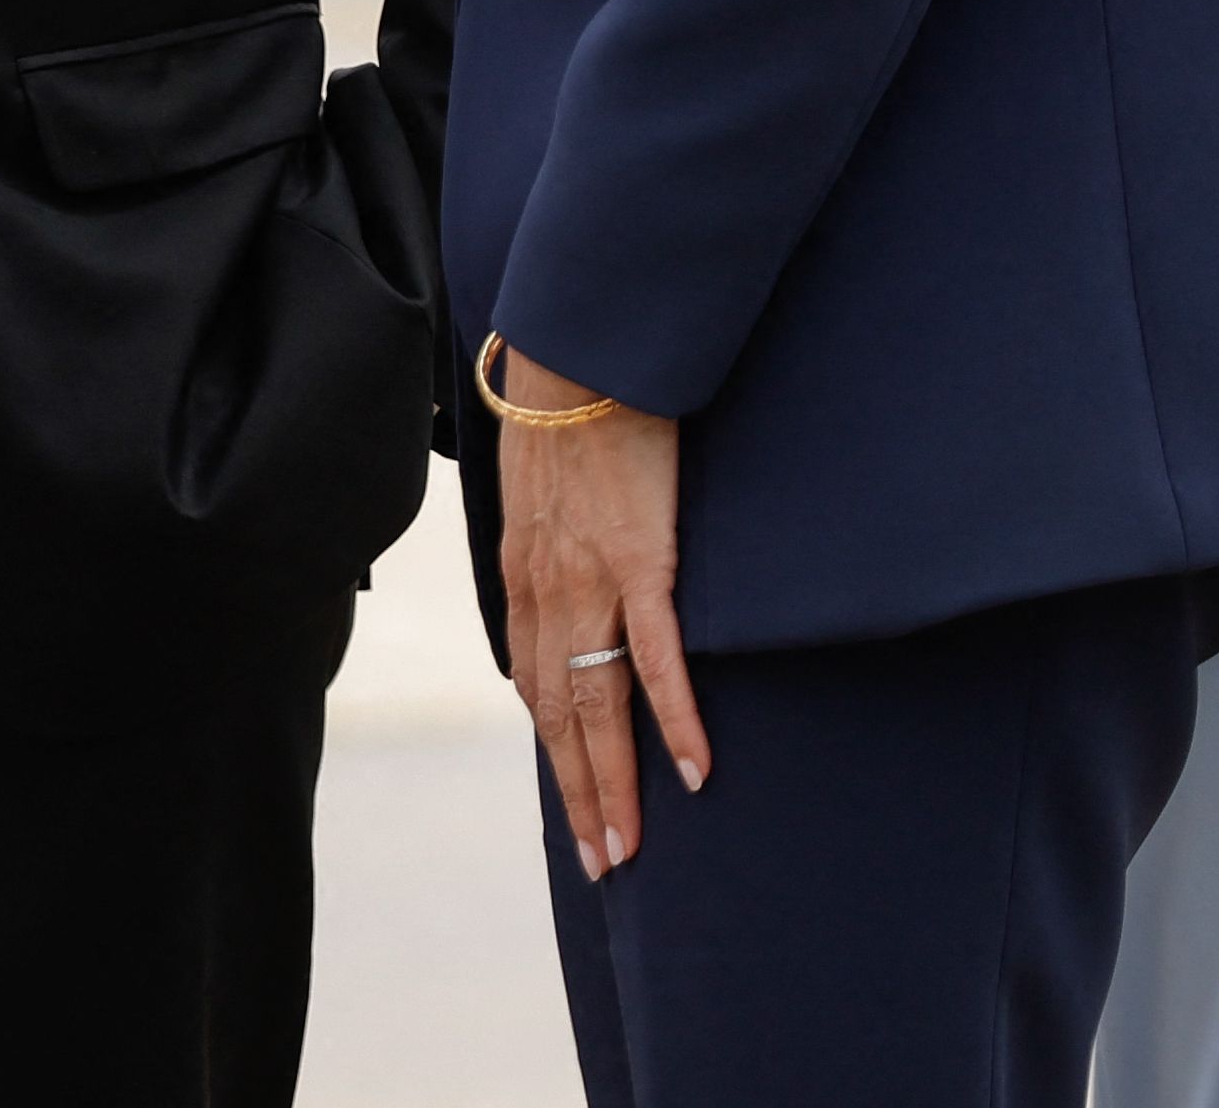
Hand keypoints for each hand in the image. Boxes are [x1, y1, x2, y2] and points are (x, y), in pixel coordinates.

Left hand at [490, 346, 705, 884]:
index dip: (557, 754)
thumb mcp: (546, 497)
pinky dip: (675, 719)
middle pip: (561, 715)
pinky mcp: (641, 559)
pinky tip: (694, 772)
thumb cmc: (573, 420)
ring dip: (616, 782)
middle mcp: (547, 590)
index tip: (579, 810)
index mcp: (525, 579)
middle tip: (603, 864)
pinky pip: (659, 658)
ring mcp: (592, 579)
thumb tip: (573, 591)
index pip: (537, 687)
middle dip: (581, 794)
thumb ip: (555, 553)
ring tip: (631, 846)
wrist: (584, 354)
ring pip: (599, 704)